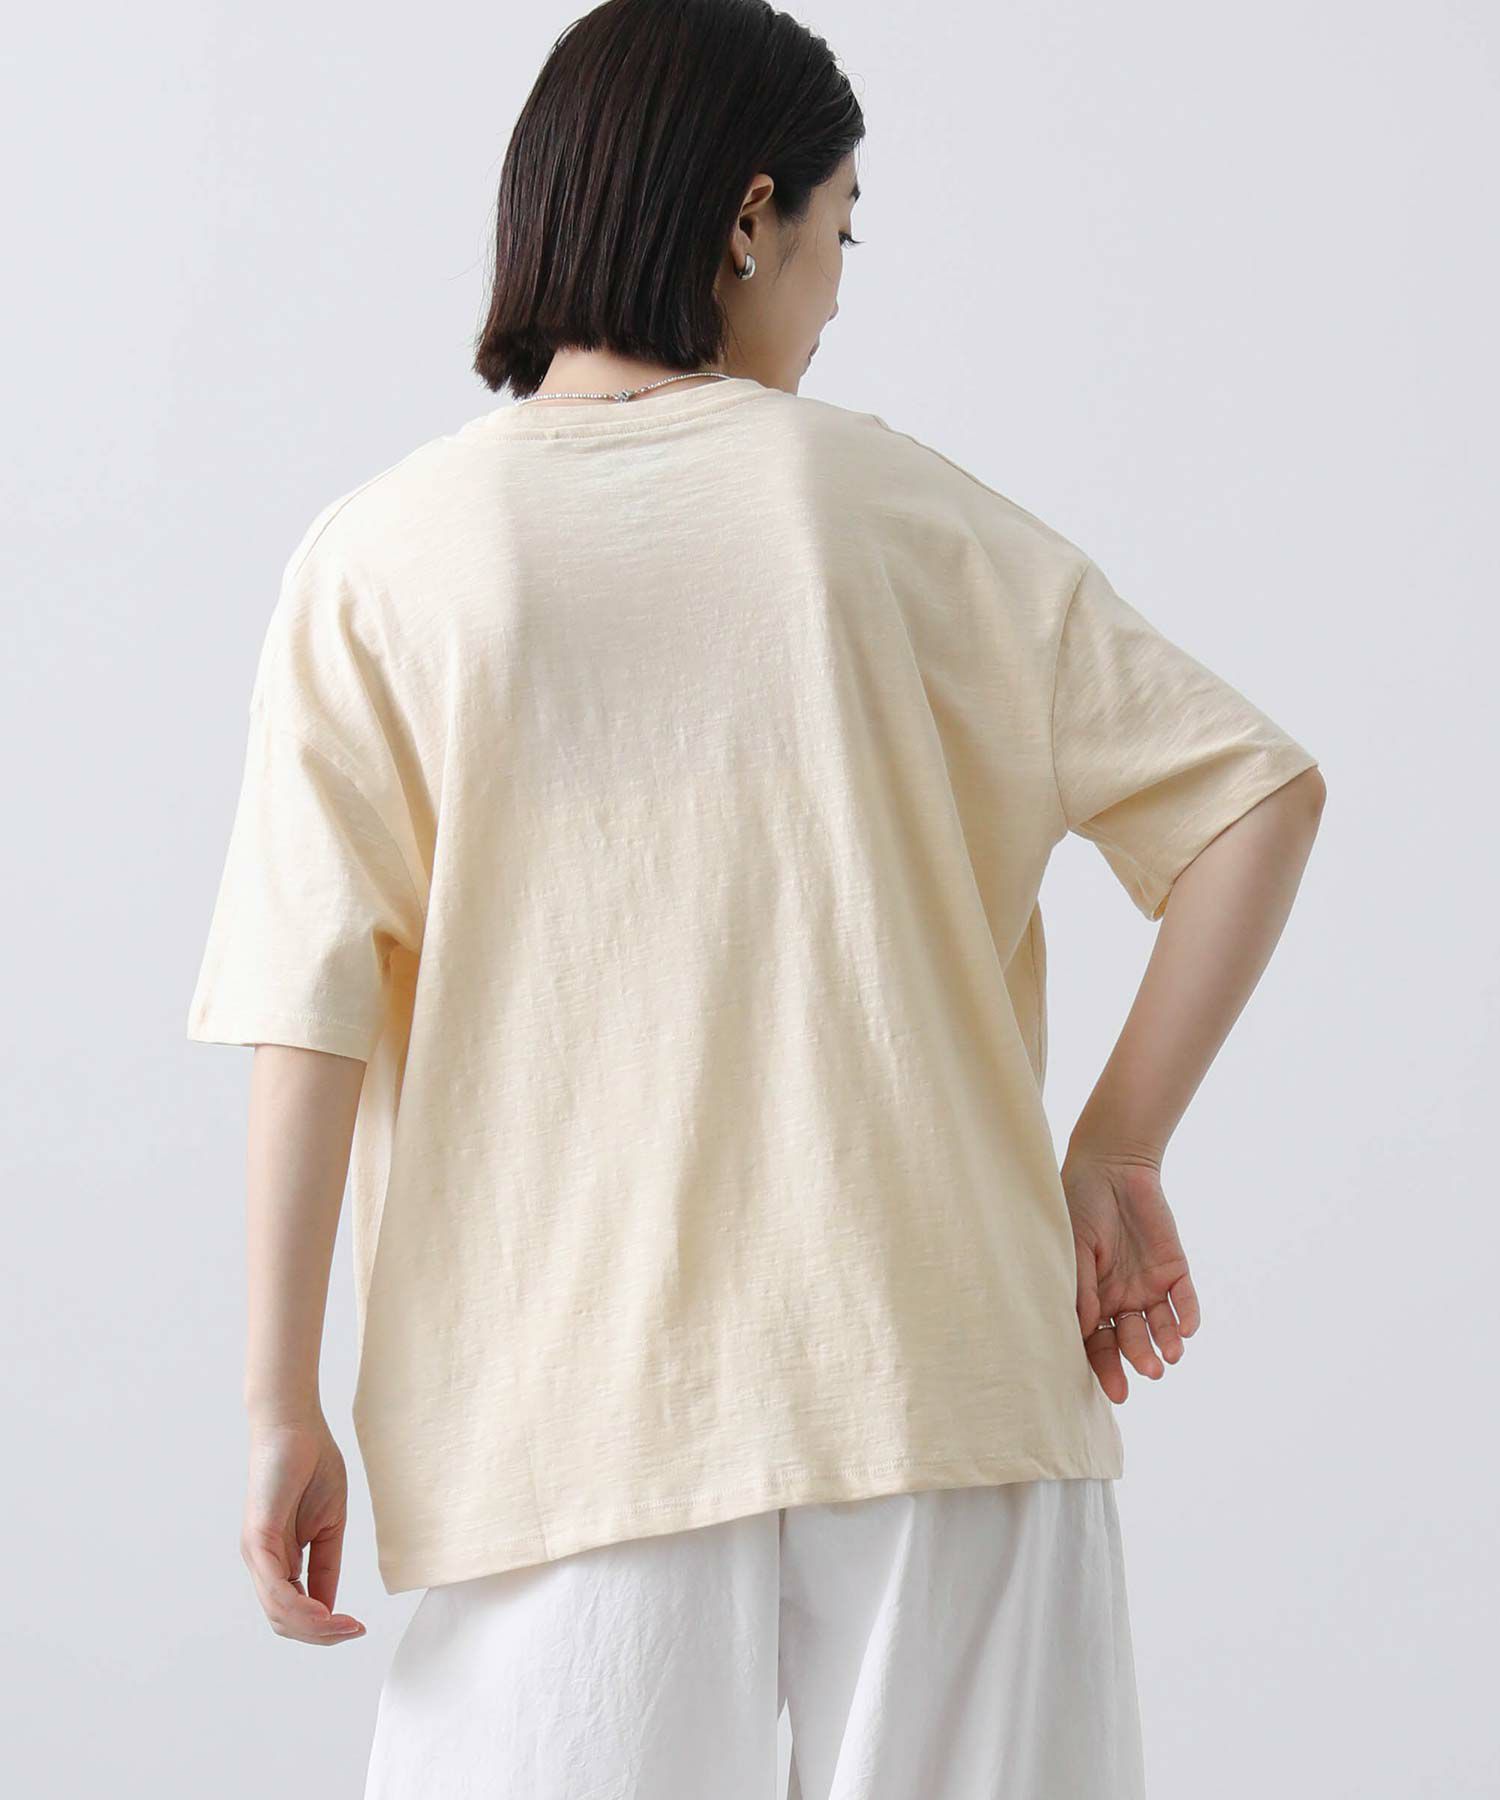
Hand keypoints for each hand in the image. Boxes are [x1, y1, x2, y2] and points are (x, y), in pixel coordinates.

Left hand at [240, 1414, 366, 1645]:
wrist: (296, 1424)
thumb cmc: (312, 1464)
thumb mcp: (329, 1525)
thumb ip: (325, 1565)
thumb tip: (329, 1607)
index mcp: (279, 1558)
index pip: (294, 1610)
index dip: (324, 1627)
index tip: (356, 1627)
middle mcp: (262, 1561)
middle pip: (283, 1621)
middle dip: (320, 1635)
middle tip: (353, 1631)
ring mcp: (256, 1552)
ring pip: (278, 1612)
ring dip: (314, 1628)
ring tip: (344, 1627)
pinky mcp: (258, 1538)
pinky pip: (275, 1587)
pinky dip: (301, 1608)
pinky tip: (325, 1612)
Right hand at [1061, 1148, 1201, 1402]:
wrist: (1111, 1167)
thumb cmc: (1080, 1206)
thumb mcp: (1074, 1248)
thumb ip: (1081, 1288)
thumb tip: (1083, 1331)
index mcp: (1090, 1299)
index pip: (1097, 1343)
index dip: (1105, 1368)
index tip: (1117, 1392)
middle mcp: (1120, 1299)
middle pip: (1131, 1340)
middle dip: (1139, 1359)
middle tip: (1149, 1373)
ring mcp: (1148, 1286)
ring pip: (1160, 1327)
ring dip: (1165, 1344)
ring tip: (1171, 1357)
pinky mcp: (1174, 1270)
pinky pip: (1185, 1300)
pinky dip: (1188, 1316)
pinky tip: (1187, 1331)